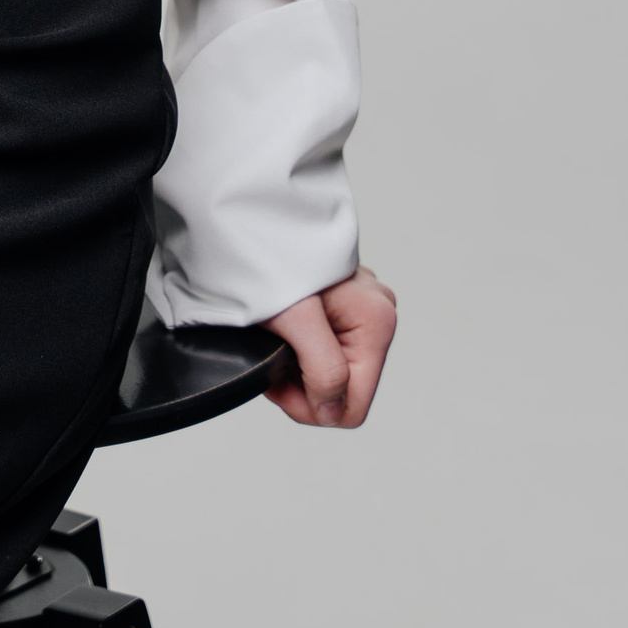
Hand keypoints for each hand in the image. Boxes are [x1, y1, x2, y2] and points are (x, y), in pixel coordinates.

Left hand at [264, 265, 397, 427]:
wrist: (249, 216)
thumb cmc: (272, 256)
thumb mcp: (296, 321)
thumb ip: (324, 371)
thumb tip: (334, 411)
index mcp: (377, 322)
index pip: (353, 406)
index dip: (312, 407)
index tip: (277, 381)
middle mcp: (378, 315)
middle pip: (344, 390)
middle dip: (304, 386)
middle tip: (271, 356)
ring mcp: (362, 310)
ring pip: (334, 371)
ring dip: (301, 368)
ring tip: (275, 339)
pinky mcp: (344, 307)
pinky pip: (328, 350)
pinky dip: (302, 350)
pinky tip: (283, 332)